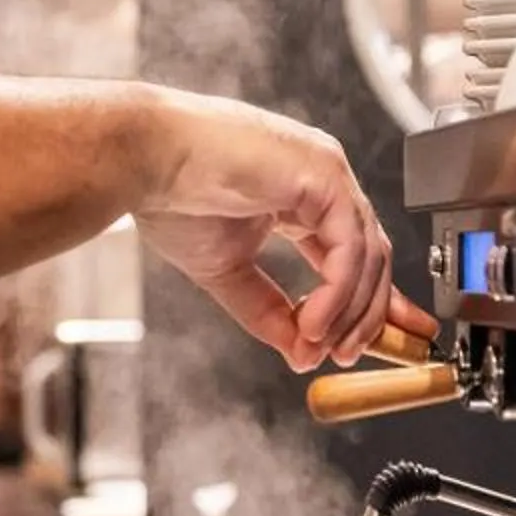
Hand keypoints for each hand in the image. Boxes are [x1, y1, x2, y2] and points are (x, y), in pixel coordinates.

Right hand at [134, 89, 435, 371]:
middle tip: (349, 356)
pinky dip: (337, 293)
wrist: (143, 159)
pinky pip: (349, 246)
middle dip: (368, 312)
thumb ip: (267, 310)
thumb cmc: (170, 196)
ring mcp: (327, 171)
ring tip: (318, 347)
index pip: (352, 250)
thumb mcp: (227, 269)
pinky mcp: (323, 173)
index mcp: (302, 192)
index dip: (363, 300)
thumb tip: (301, 354)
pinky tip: (312, 325)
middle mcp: (323, 177)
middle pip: (372, 254)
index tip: (360, 341)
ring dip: (350, 311)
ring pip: (367, 254)